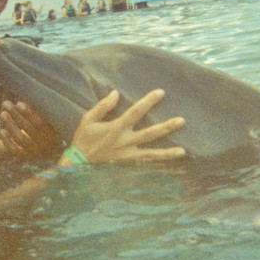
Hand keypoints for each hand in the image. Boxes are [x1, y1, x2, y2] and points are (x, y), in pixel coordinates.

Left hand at [0, 100, 59, 158]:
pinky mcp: (25, 156)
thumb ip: (35, 105)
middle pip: (29, 129)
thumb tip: (24, 90)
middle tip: (6, 104)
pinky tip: (1, 131)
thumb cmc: (39, 120)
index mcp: (53, 130)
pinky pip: (15, 151)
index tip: (19, 103)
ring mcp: (36, 151)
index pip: (40, 122)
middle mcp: (46, 142)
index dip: (29, 113)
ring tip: (3, 113)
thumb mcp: (42, 113)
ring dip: (11, 125)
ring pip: (21, 138)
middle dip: (16, 115)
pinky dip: (7, 142)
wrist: (41, 142)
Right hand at [64, 89, 185, 164]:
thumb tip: (116, 93)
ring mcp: (127, 156)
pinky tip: (169, 167)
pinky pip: (145, 166)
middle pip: (149, 134)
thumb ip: (102, 106)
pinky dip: (157, 166)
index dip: (148, 102)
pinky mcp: (126, 166)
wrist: (77, 164)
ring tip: (183, 151)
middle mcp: (124, 142)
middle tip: (182, 120)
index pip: (135, 112)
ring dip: (167, 153)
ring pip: (150, 154)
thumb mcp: (88, 119)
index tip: (161, 92)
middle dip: (166, 127)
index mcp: (115, 128)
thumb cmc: (83, 140)